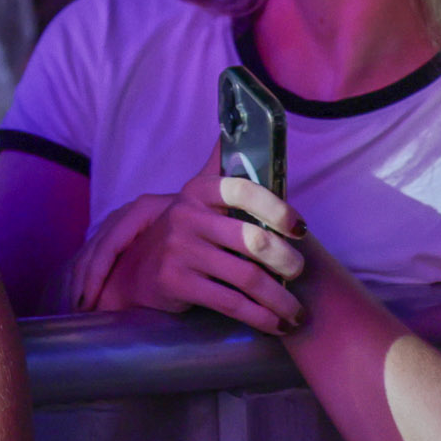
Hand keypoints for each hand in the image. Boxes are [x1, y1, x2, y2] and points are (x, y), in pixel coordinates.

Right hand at [80, 143, 308, 331]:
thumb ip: (222, 166)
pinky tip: (276, 324)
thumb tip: (236, 115)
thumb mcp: (199, 198)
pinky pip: (231, 302)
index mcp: (197, 191)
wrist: (141, 272)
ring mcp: (179, 250)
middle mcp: (186, 217)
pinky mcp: (176, 282)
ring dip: (281, 299)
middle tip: (299, 272)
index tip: (299, 228)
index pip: (241, 189)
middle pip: (253, 241)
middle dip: (287, 262)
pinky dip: (261, 317)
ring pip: (247, 277)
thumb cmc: (187, 235)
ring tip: (296, 312)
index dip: (275, 207)